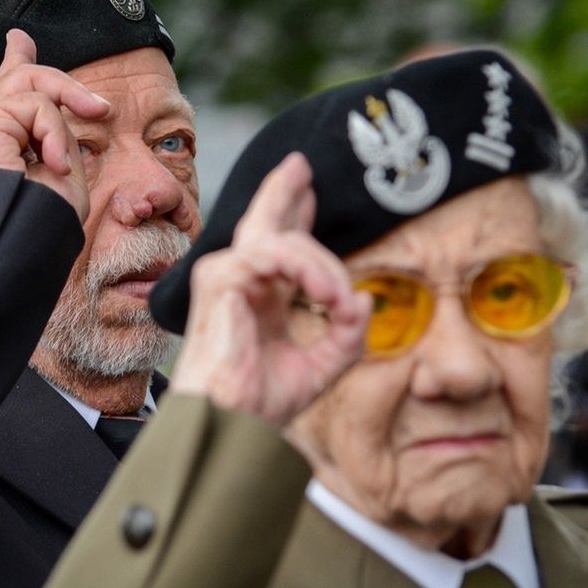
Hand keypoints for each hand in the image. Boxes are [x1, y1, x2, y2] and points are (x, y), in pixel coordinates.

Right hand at [0, 29, 109, 221]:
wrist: (18, 239)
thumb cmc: (42, 221)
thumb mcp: (63, 171)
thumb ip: (60, 134)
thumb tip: (70, 104)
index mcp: (5, 142)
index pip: (10, 92)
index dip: (15, 60)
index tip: (18, 40)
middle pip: (25, 75)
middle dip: (65, 84)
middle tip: (100, 110)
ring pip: (33, 83)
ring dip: (63, 121)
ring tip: (63, 164)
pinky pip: (35, 104)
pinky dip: (53, 133)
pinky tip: (51, 165)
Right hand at [170, 153, 372, 428]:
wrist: (231, 423)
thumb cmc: (262, 401)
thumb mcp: (322, 364)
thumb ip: (347, 332)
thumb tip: (365, 298)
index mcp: (257, 297)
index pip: (279, 246)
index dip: (294, 213)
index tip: (306, 188)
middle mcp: (238, 279)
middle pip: (264, 220)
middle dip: (284, 191)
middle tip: (300, 164)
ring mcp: (226, 275)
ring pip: (285, 242)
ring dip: (323, 268)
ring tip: (336, 298)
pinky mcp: (222, 278)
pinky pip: (274, 255)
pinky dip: (308, 271)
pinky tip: (327, 294)